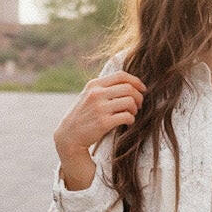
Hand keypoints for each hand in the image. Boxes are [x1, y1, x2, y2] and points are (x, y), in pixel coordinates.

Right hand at [54, 69, 146, 184]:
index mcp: (94, 85)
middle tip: (138, 105)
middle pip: (128, 88)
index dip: (136, 81)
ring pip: (130, 102)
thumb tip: (130, 84)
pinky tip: (127, 122)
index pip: (121, 75)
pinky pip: (127, 117)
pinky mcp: (103, 123)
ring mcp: (100, 108)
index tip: (142, 89)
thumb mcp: (88, 95)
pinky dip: (131, 120)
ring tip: (131, 114)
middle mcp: (96, 94)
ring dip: (135, 109)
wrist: (69, 135)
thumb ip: (104, 88)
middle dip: (138, 97)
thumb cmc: (83, 115)